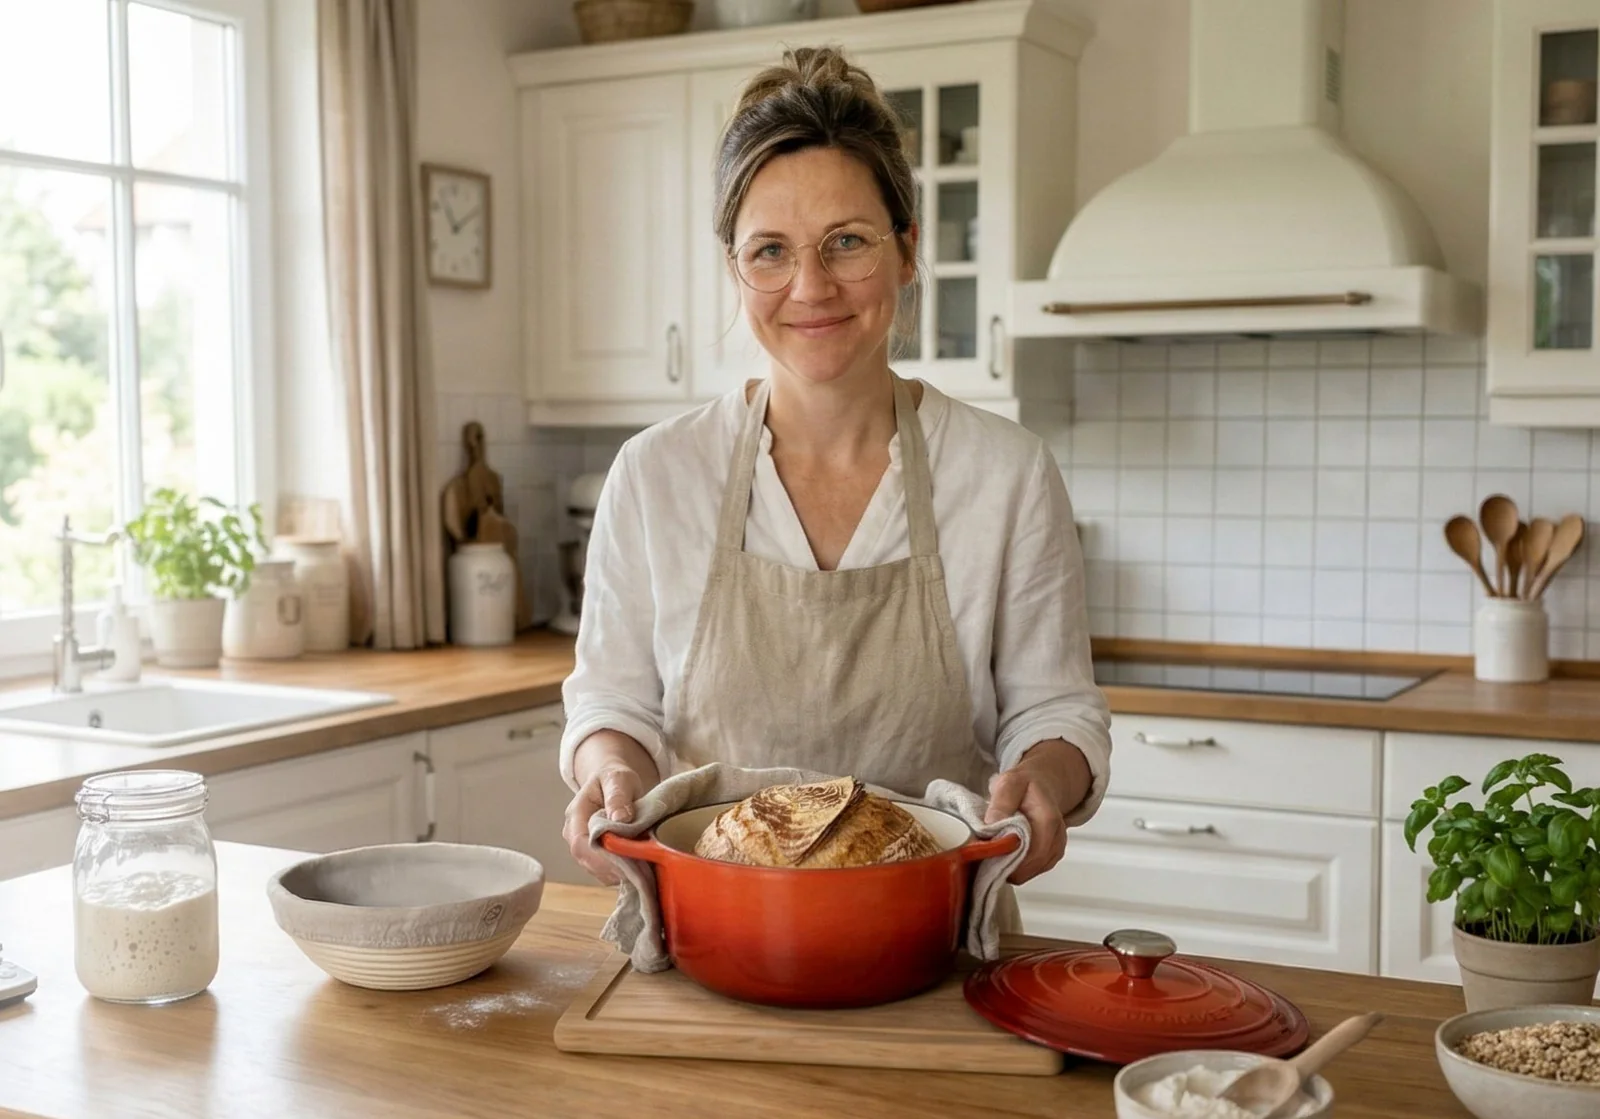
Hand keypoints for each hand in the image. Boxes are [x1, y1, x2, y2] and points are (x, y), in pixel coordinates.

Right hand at [562, 762, 644, 885]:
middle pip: (588, 862)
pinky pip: (609, 872)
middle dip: (615, 869)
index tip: (627, 862)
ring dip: (622, 874)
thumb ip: (618, 796)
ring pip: (599, 871)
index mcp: (575, 815)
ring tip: (646, 870)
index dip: (601, 858)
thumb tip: (619, 818)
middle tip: (644, 871)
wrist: (614, 784)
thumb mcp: (618, 779)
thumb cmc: (614, 780)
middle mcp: (575, 835)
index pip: (580, 843)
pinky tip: (643, 869)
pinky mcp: (598, 857)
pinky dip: (625, 874)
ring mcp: (585, 848)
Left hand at [983, 740, 1091, 885]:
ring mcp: (1055, 851)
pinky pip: (1030, 871)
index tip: (988, 853)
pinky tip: (1004, 854)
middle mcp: (1057, 839)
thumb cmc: (1026, 785)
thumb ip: (1002, 801)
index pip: (1033, 852)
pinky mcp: (1049, 858)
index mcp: (1049, 821)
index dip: (1009, 858)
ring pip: (1029, 872)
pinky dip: (1016, 867)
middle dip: (1006, 865)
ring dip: (1010, 867)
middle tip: (985, 855)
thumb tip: (991, 824)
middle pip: (1030, 867)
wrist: (1043, 786)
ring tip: (994, 852)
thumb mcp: (1010, 783)